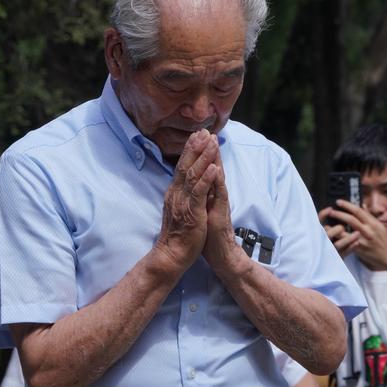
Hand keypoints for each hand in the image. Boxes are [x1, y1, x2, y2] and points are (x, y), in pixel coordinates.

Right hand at [154, 130, 218, 272]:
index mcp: (175, 192)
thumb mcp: (179, 208)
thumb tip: (186, 181)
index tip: (197, 135)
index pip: (182, 166)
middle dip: (196, 147)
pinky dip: (206, 178)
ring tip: (212, 142)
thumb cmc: (179, 234)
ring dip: (203, 157)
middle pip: (186, 165)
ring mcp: (183, 202)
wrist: (172, 255)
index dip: (190, 150)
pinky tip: (214, 167)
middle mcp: (177, 193)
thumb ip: (183, 194)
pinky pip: (199, 192)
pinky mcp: (191, 212)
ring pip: (193, 174)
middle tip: (204, 131)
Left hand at [202, 142, 243, 275]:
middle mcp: (214, 194)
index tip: (196, 137)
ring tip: (213, 142)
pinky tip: (216, 169)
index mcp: (207, 193)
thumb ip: (200, 197)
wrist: (220, 254)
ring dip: (215, 159)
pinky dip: (217, 181)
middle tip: (206, 131)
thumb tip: (193, 186)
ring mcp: (219, 201)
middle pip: (212, 167)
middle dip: (208, 149)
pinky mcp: (221, 211)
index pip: (204, 170)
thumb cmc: (208, 234)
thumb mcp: (201, 211)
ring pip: (218, 176)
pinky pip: (220, 194)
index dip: (200, 154)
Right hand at [317, 206, 355, 257]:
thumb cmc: (324, 242)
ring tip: (357, 234)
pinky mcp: (336, 259)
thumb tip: (331, 209)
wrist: (323, 262)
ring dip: (347, 239)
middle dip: (335, 230)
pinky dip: (350, 248)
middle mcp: (322, 243)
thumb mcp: (321, 231)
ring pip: (337, 245)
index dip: (323, 215)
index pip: (318, 223)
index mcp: (318, 234)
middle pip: (327, 235)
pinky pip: (343, 254)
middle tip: (342, 226)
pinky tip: (357, 242)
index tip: (330, 209)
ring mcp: (329, 252)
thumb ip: (324, 220)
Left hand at [320, 200, 386, 268]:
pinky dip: (338, 238)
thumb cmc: (383, 239)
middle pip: (351, 219)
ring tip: (326, 224)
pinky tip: (331, 236)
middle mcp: (368, 230)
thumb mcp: (379, 225)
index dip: (347, 205)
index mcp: (372, 223)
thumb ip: (369, 215)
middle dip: (339, 214)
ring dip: (335, 227)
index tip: (338, 202)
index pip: (358, 211)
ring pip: (346, 232)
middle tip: (330, 211)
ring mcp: (363, 240)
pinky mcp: (359, 249)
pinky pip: (346, 242)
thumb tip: (362, 204)